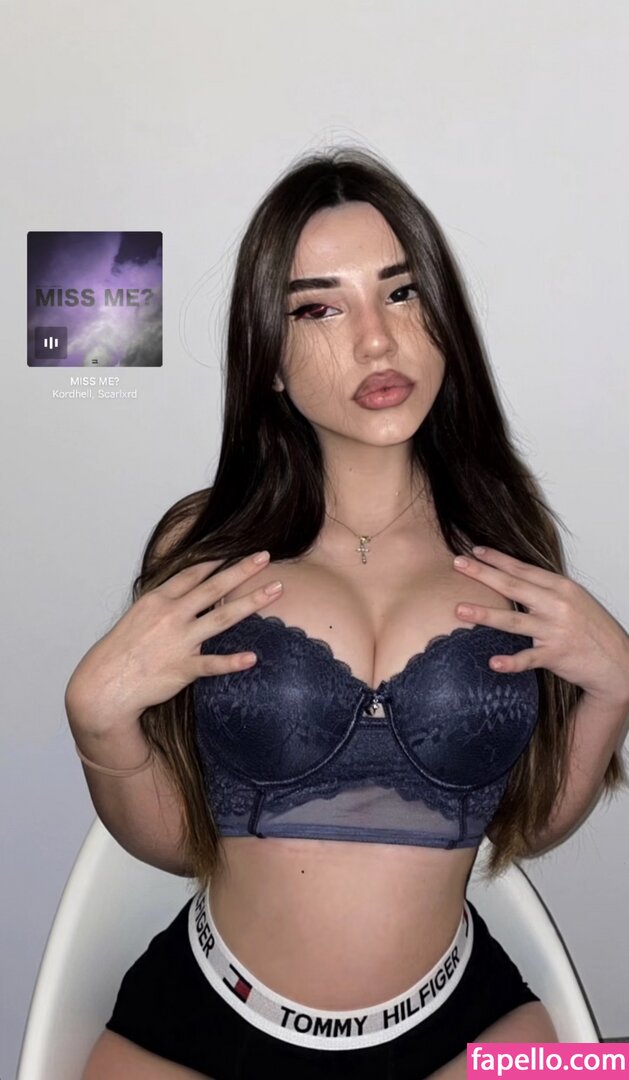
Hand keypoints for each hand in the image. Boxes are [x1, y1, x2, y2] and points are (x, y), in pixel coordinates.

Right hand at [64, 551, 282, 730]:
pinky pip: (212, 663)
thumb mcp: (137, 616)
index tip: (237, 548)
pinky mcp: (182, 668)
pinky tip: (253, 658)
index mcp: (159, 600)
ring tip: (275, 590)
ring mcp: (179, 640)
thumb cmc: (120, 651)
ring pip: (222, 617)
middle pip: (214, 586)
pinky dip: (232, 661)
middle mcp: (172, 615)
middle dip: (242, 570)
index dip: (217, 561)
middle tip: (265, 556)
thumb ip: (162, 604)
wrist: (103, 683)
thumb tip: (182, 594)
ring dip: (251, 602)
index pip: (193, 574)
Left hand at [453, 546, 628, 708]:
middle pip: (513, 586)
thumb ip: (546, 590)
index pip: (523, 569)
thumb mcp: (573, 600)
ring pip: (514, 621)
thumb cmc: (592, 629)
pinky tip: (493, 662)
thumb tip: (514, 577)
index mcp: (561, 587)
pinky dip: (511, 662)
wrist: (617, 662)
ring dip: (485, 614)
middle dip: (482, 573)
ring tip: (459, 608)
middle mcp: (557, 605)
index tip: (474, 550)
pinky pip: (528, 659)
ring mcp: (555, 630)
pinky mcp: (555, 655)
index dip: (497, 559)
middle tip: (458, 564)